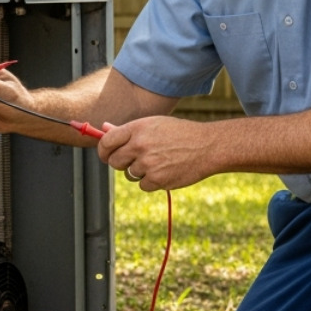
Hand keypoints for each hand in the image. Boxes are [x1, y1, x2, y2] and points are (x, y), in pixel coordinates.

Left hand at [97, 117, 217, 190]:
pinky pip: (143, 185)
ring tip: (158, 162)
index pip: (106, 142)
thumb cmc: (180, 133)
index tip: (106, 155)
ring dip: (139, 172)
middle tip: (134, 160)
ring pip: (129, 174)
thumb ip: (129, 130)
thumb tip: (104, 128)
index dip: (103, 151)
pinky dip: (152, 182)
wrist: (207, 146)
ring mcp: (148, 163)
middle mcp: (140, 145)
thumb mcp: (154, 124)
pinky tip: (166, 170)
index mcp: (137, 128)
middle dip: (121, 163)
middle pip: (114, 162)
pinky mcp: (157, 180)